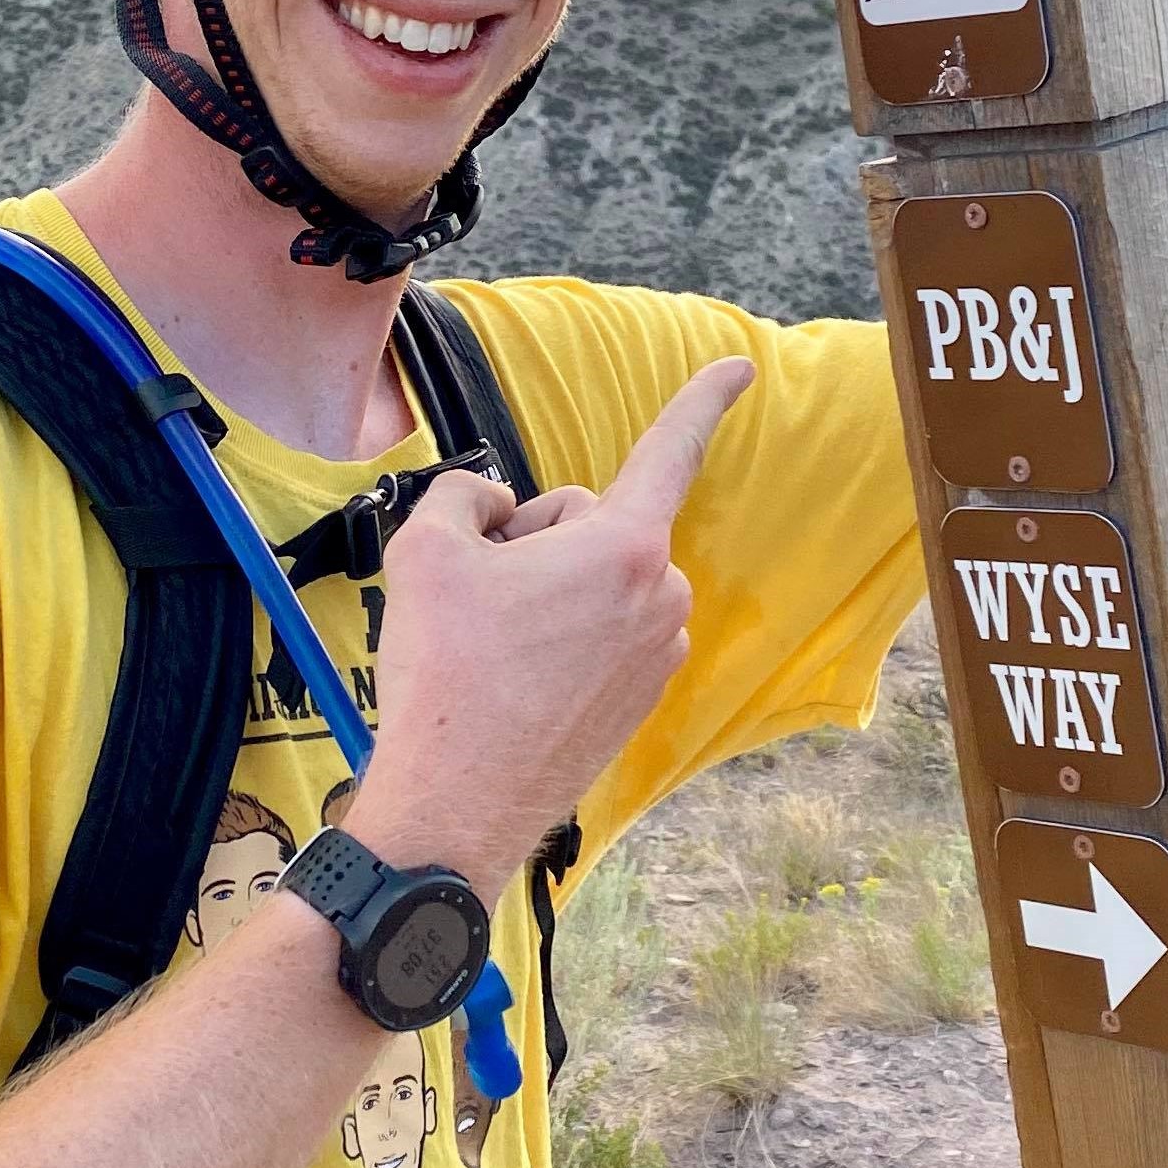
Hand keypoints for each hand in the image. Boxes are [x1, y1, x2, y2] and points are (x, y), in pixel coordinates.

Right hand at [349, 359, 754, 897]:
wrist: (455, 801)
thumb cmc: (447, 675)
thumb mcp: (426, 550)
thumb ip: (462, 494)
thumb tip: (491, 507)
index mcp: (623, 548)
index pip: (669, 450)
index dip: (702, 400)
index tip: (741, 366)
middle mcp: (661, 599)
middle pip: (592, 524)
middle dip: (536, 540)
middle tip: (478, 594)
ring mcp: (656, 655)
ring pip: (594, 581)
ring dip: (543, 592)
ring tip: (490, 646)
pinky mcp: (640, 698)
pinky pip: (599, 633)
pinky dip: (556, 639)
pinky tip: (509, 676)